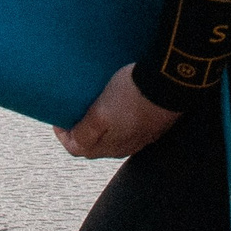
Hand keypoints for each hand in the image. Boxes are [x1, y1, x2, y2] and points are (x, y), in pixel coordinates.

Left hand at [54, 64, 181, 158]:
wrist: (171, 80)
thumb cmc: (133, 96)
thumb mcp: (100, 115)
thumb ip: (85, 133)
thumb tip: (73, 144)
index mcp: (111, 148)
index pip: (78, 150)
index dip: (64, 136)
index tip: (58, 118)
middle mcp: (127, 145)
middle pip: (96, 144)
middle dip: (81, 131)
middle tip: (74, 111)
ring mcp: (143, 133)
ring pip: (113, 135)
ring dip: (100, 125)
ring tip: (94, 104)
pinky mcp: (154, 120)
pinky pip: (129, 123)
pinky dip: (117, 117)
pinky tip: (118, 101)